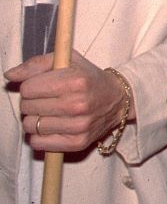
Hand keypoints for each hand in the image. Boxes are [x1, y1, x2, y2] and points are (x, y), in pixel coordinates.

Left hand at [3, 50, 130, 152]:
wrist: (118, 99)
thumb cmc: (89, 78)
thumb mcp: (68, 61)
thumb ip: (36, 64)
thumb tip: (10, 75)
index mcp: (75, 81)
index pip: (27, 89)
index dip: (30, 86)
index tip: (41, 86)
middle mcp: (77, 104)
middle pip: (27, 107)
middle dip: (32, 102)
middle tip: (46, 99)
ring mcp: (78, 126)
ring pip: (30, 126)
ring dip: (35, 119)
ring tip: (49, 112)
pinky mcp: (77, 142)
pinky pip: (38, 143)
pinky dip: (39, 135)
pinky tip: (52, 126)